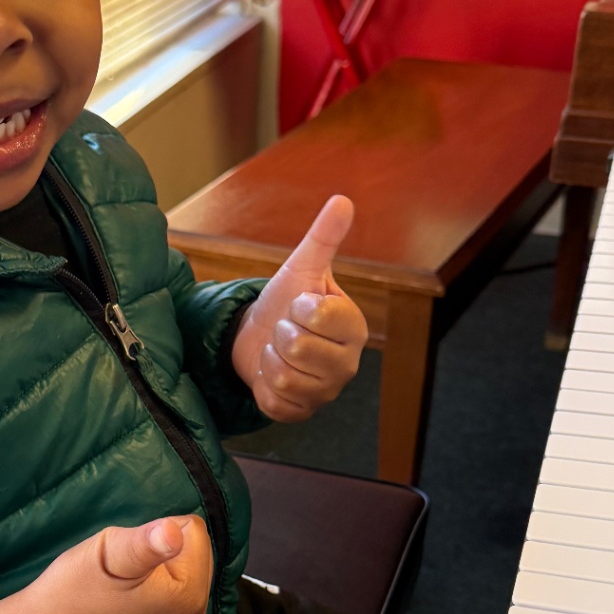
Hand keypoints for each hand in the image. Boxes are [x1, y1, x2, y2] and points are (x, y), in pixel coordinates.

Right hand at [0, 515, 212, 613]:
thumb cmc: (72, 590)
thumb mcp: (108, 554)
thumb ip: (145, 542)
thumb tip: (173, 532)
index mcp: (189, 596)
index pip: (192, 530)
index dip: (154, 534)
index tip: (126, 558)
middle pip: (193, 549)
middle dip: (158, 550)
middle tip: (121, 572)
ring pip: (183, 566)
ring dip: (155, 567)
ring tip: (121, 586)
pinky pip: (175, 589)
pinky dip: (154, 585)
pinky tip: (126, 600)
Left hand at [230, 194, 367, 421]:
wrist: (259, 337)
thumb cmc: (286, 302)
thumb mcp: (302, 268)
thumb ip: (324, 236)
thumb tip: (343, 200)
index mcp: (354, 327)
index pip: (317, 314)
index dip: (297, 306)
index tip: (300, 305)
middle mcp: (347, 364)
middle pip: (297, 346)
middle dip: (280, 332)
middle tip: (286, 329)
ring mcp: (326, 392)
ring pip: (283, 374)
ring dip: (269, 357)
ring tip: (278, 350)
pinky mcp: (302, 413)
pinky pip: (275, 401)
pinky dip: (263, 385)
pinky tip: (272, 375)